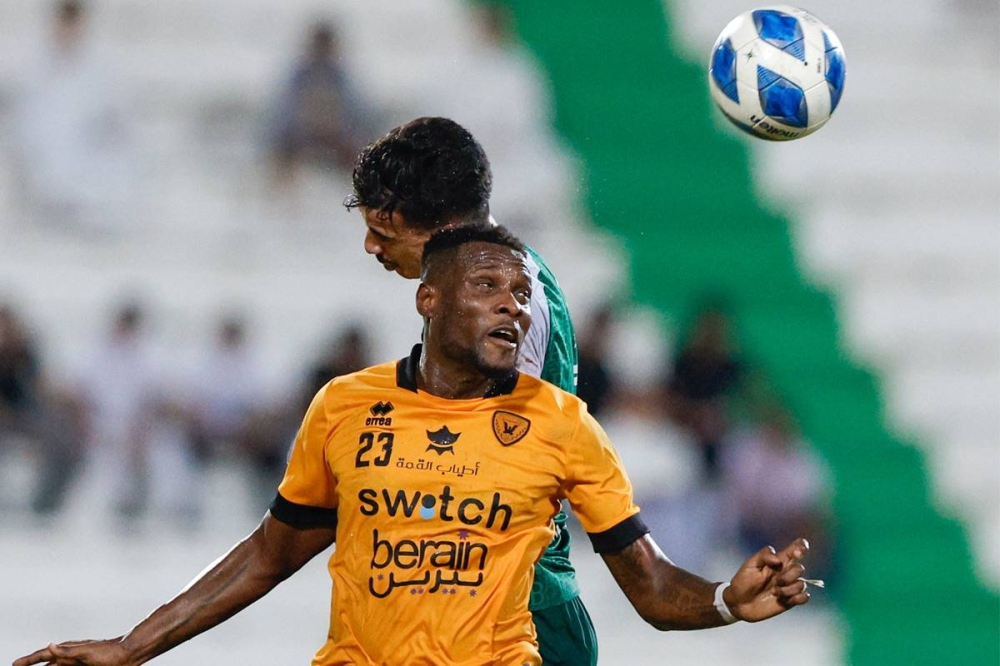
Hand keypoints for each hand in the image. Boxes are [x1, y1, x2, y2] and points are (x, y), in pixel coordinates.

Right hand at [12, 639, 133, 665]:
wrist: (131, 653)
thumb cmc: (110, 652)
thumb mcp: (87, 653)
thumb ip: (67, 651)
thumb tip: (49, 645)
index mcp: (69, 650)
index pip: (43, 655)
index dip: (28, 660)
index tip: (14, 664)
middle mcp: (72, 655)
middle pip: (47, 663)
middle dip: (33, 665)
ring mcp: (79, 662)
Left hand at [724, 537, 810, 622]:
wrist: (739, 603)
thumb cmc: (743, 581)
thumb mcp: (750, 565)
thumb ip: (763, 556)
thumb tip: (777, 559)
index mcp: (778, 560)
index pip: (796, 549)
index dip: (801, 547)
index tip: (796, 553)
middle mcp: (786, 572)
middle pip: (799, 569)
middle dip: (789, 575)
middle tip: (776, 581)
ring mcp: (789, 587)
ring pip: (802, 584)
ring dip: (789, 589)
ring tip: (774, 592)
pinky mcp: (790, 600)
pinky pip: (804, 598)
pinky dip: (799, 598)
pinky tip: (786, 600)